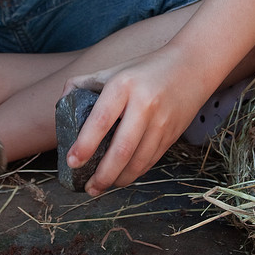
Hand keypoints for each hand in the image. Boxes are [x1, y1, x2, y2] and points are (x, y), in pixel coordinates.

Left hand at [64, 54, 204, 196]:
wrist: (192, 67)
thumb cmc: (145, 69)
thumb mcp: (114, 70)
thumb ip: (85, 83)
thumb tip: (62, 102)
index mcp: (123, 86)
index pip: (100, 120)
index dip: (85, 145)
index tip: (72, 162)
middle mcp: (144, 105)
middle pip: (121, 149)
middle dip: (102, 174)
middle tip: (87, 187)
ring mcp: (161, 122)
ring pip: (138, 161)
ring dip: (118, 179)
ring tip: (101, 187)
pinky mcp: (172, 134)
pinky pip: (151, 160)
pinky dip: (134, 173)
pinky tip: (121, 177)